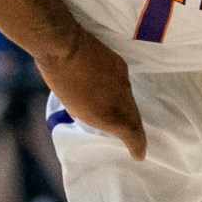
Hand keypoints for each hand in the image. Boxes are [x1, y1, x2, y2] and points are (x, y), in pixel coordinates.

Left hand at [35, 30, 146, 159]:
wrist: (64, 46)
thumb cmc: (62, 81)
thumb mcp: (75, 106)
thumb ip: (92, 114)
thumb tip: (100, 113)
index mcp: (112, 114)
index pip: (133, 134)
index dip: (138, 146)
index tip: (138, 155)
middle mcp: (123, 98)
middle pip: (134, 117)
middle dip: (133, 129)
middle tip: (132, 138)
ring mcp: (123, 79)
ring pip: (127, 98)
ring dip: (120, 105)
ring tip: (108, 106)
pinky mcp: (120, 64)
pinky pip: (122, 82)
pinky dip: (115, 88)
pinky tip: (103, 85)